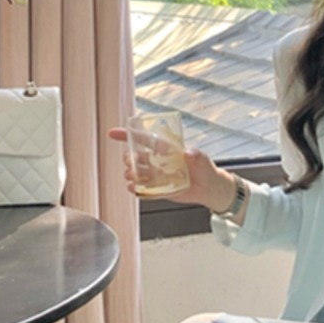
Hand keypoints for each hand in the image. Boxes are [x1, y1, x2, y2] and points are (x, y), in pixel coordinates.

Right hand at [107, 127, 235, 211]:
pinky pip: (142, 189)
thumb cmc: (206, 169)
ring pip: (135, 173)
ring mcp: (157, 175)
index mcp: (165, 149)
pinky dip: (135, 189)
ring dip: (131, 174)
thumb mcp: (203, 159)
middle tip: (132, 163)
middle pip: (135, 157)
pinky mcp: (158, 189)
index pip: (143, 139)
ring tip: (134, 177)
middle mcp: (158, 161)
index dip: (126, 135)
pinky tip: (135, 188)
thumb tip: (189, 152)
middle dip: (129, 159)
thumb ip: (196, 155)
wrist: (210, 189)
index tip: (113, 133)